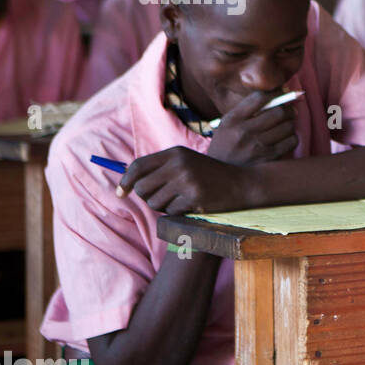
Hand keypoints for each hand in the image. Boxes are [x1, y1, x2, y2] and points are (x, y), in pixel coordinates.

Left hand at [118, 146, 252, 214]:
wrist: (243, 183)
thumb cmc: (211, 176)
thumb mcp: (187, 163)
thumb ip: (161, 169)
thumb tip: (129, 183)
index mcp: (175, 153)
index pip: (138, 166)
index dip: (126, 180)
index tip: (121, 193)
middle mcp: (179, 165)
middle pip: (142, 187)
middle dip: (147, 197)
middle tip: (162, 198)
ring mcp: (188, 181)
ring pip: (155, 203)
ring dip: (164, 206)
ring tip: (181, 200)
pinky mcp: (195, 198)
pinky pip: (172, 211)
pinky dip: (179, 212)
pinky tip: (194, 205)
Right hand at [206, 89, 298, 165]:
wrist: (219, 175)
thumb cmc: (226, 145)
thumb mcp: (228, 125)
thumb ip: (247, 111)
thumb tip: (277, 96)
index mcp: (232, 119)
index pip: (259, 98)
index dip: (276, 92)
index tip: (283, 92)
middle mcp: (243, 132)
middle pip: (278, 112)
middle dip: (289, 109)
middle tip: (291, 110)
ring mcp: (256, 147)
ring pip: (287, 127)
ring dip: (291, 124)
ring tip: (287, 125)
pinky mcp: (267, 160)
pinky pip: (290, 142)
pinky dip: (292, 138)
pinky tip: (286, 138)